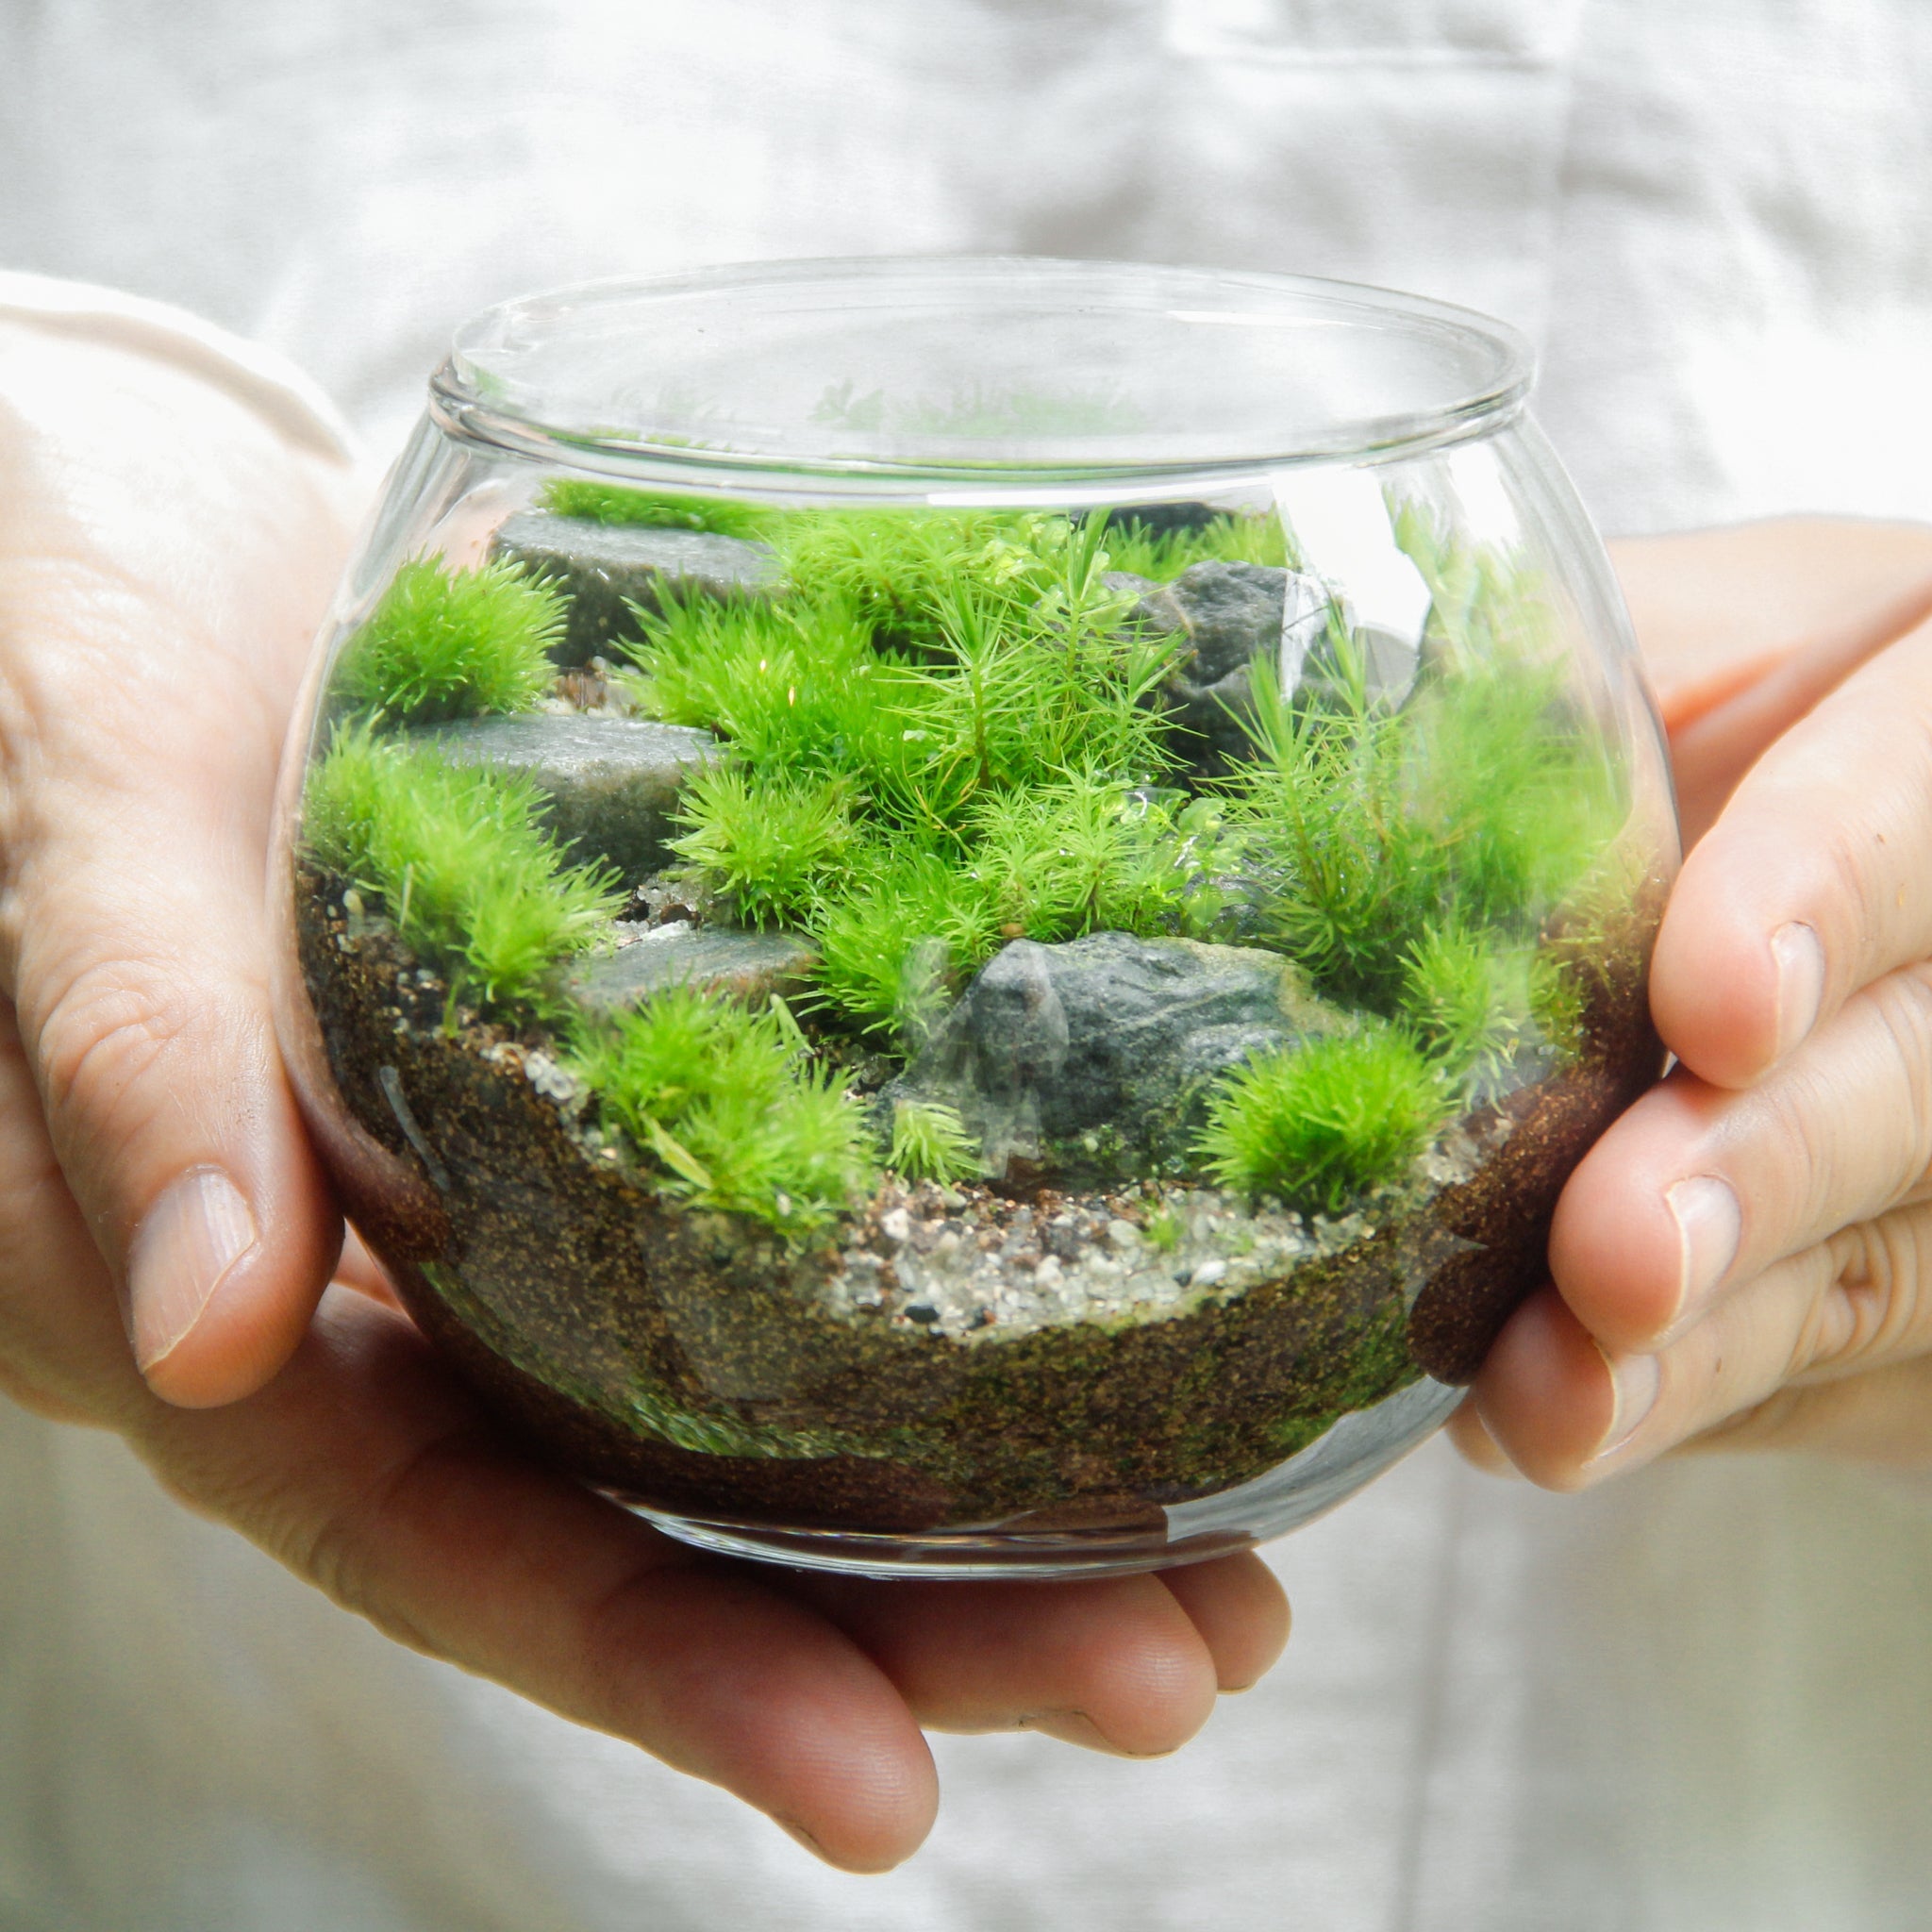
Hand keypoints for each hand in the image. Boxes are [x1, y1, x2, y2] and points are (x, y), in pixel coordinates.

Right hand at [0, 318, 1287, 1870]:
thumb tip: (208, 1333)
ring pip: (776, 1380)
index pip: (468, 1544)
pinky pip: (810, 1178)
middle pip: (679, 1509)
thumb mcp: (82, 848)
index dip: (667, 1671)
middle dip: (921, 1620)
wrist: (144, 525)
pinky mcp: (642, 1040)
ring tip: (1220, 1542)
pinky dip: (965, 1246)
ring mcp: (549, 1165)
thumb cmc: (58, 666)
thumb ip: (134, 1065)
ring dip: (995, 1479)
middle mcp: (429, 1279)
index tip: (881, 1790)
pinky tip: (1145, 1270)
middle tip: (1178, 1659)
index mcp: (264, 1309)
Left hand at [1451, 517, 1931, 1482]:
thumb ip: (1568, 676)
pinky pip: (1842, 1371)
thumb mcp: (1680, 645)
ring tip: (1555, 1397)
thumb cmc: (1744, 718)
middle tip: (1614, 1255)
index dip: (1836, 892)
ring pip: (1890, 1263)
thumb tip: (1317, 717)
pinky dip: (1693, 1403)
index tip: (1707, 1004)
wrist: (1846, 874)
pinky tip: (1559, 1421)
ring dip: (1718, 1345)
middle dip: (1769, 1169)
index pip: (1930, 789)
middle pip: (1928, 1073)